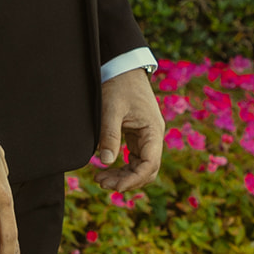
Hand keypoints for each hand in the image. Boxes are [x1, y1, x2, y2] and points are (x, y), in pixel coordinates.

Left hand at [94, 67, 164, 191]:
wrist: (122, 66)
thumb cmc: (119, 84)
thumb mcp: (111, 108)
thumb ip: (109, 134)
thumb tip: (106, 161)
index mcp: (153, 131)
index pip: (150, 165)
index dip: (133, 179)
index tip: (115, 187)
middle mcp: (154, 136)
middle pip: (147, 169)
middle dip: (127, 180)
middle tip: (102, 183)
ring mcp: (146, 136)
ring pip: (140, 166)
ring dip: (124, 175)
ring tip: (100, 179)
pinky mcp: (137, 134)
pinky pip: (134, 157)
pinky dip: (122, 166)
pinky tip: (105, 168)